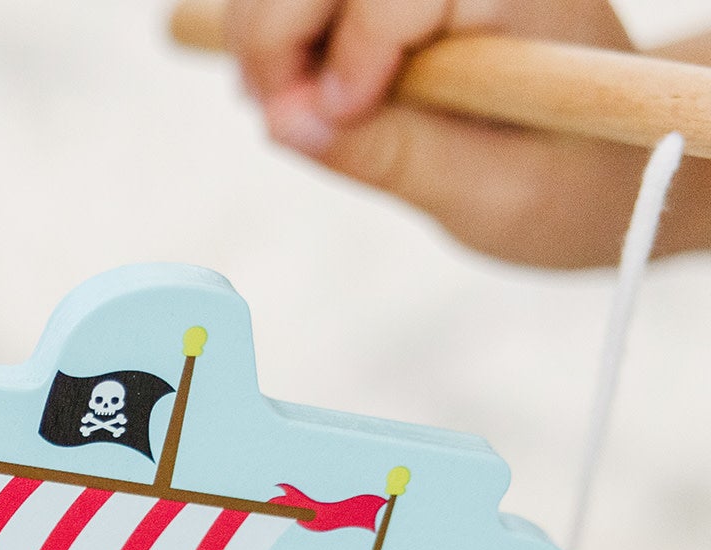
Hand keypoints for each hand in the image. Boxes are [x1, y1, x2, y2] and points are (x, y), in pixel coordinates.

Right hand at [223, 0, 710, 267]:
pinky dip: (273, 32)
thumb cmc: (567, 182)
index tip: (339, 120)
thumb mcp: (492, 195)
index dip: (352, 51)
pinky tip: (290, 86)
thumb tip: (289, 125)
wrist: (605, 160)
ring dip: (264, 34)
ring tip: (284, 109)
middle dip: (274, 35)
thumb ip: (393, 156)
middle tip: (281, 119)